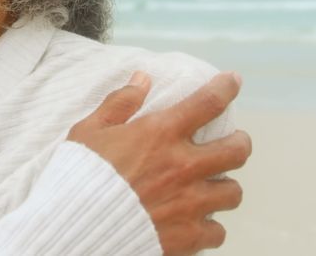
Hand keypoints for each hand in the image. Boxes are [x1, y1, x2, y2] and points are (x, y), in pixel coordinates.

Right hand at [67, 71, 250, 255]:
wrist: (77, 227)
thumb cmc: (79, 177)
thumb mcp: (90, 131)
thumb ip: (119, 104)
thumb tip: (142, 79)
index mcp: (160, 134)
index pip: (208, 102)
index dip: (226, 87)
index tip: (232, 81)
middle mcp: (183, 166)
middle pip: (238, 149)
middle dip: (239, 143)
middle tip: (230, 144)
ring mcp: (189, 203)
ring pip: (233, 192)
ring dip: (224, 188)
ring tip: (212, 187)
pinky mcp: (188, 236)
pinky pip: (218, 232)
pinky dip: (209, 227)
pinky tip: (196, 222)